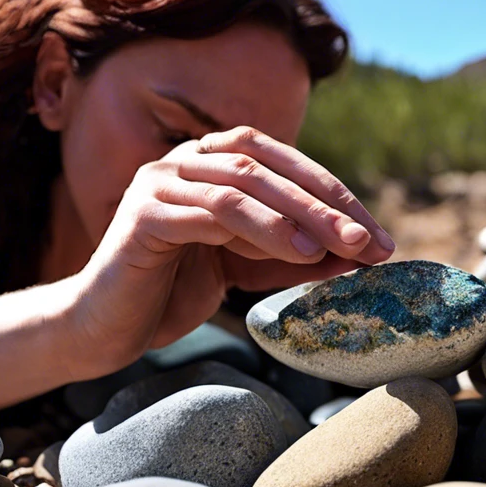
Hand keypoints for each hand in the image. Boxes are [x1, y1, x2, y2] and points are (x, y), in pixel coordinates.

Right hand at [58, 125, 394, 377]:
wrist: (106, 327)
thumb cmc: (176, 291)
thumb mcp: (252, 268)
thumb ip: (298, 255)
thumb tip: (360, 252)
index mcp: (212, 161)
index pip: (286, 162)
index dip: (337, 195)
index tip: (379, 237)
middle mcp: (184, 159)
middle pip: (268, 167)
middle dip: (326, 205)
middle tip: (370, 241)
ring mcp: (158, 181)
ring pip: (241, 185)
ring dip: (297, 216)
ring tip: (338, 249)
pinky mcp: (142, 215)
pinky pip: (209, 213)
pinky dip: (258, 230)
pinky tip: (295, 255)